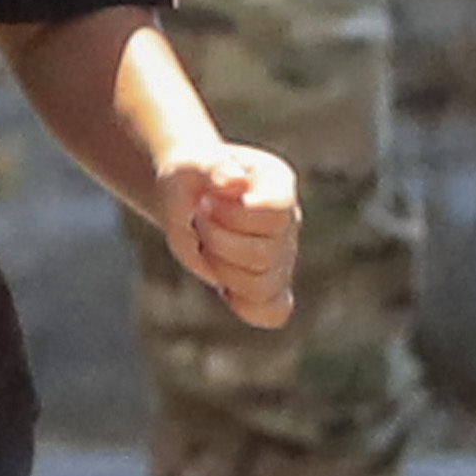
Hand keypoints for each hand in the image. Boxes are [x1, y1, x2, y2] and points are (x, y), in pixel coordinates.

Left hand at [158, 140, 303, 325]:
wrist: (186, 195)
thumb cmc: (192, 177)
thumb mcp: (193, 164)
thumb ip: (214, 168)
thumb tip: (233, 181)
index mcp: (278, 186)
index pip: (276, 214)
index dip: (234, 215)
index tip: (207, 202)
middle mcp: (289, 223)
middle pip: (266, 254)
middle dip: (218, 240)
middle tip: (200, 221)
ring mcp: (282, 256)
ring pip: (263, 285)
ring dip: (221, 269)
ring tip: (207, 245)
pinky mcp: (269, 285)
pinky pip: (271, 312)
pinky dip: (245, 306)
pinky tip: (224, 288)